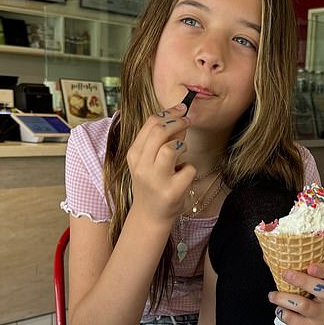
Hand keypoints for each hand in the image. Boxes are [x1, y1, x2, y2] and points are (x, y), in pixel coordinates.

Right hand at [126, 103, 195, 222]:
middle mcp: (142, 166)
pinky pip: (188, 169)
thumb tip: (179, 117)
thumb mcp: (149, 160)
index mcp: (134, 155)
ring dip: (182, 145)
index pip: (151, 123)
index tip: (182, 109)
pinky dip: (189, 169)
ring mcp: (156, 180)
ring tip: (181, 152)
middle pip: (160, 131)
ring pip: (172, 148)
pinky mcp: (172, 192)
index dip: (170, 113)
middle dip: (178, 122)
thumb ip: (161, 140)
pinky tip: (182, 176)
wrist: (150, 215)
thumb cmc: (152, 183)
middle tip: (188, 121)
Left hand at [268, 263, 323, 324]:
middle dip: (304, 281)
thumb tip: (270, 258)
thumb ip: (297, 270)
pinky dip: (281, 311)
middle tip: (286, 274)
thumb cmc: (310, 300)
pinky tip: (279, 308)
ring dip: (284, 298)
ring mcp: (322, 317)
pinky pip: (292, 318)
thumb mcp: (309, 285)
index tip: (310, 266)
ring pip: (304, 305)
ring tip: (272, 295)